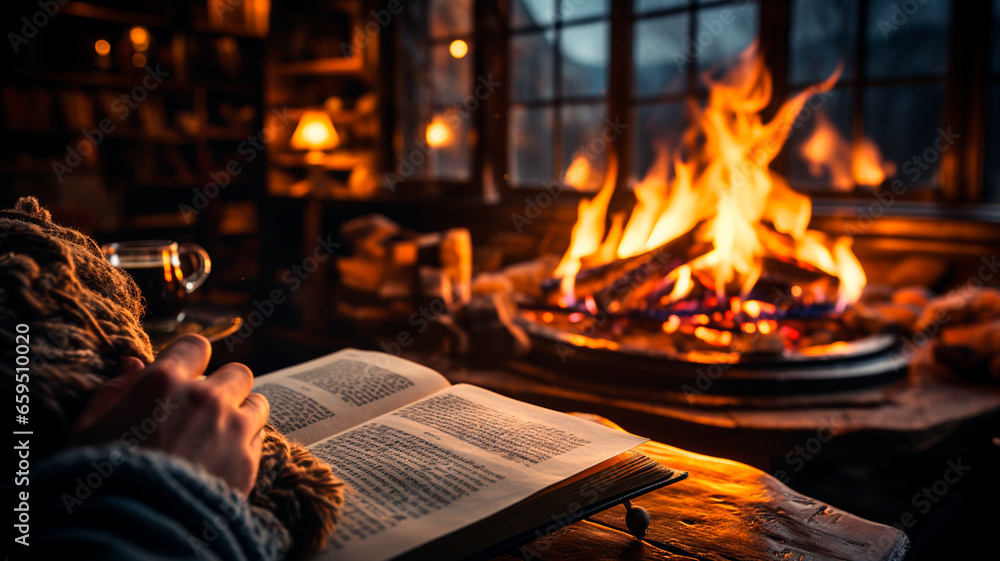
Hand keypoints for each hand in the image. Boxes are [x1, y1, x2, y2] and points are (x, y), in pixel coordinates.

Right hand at [73, 334, 268, 494]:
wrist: (133, 531)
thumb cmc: (98, 481)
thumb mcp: (86, 431)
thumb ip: (112, 392)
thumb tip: (133, 363)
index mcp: (163, 382)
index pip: (195, 346)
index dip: (190, 359)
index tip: (183, 376)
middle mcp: (205, 398)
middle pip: (237, 373)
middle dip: (224, 386)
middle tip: (204, 410)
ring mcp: (232, 429)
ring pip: (257, 403)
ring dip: (242, 413)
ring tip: (221, 434)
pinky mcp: (249, 462)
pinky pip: (261, 437)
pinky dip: (248, 443)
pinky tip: (226, 458)